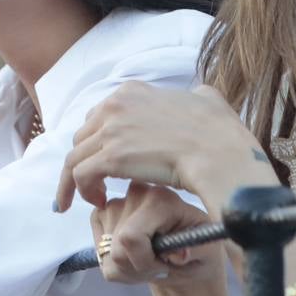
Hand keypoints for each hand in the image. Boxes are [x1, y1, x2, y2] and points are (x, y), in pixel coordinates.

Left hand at [56, 82, 261, 212]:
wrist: (219, 152)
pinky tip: (98, 203)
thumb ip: (193, 96)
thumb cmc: (219, 132)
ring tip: (92, 199)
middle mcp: (115, 106)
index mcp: (131, 92)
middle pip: (83, 137)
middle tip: (94, 182)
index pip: (99, 116)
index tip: (103, 159)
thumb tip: (195, 97)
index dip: (98, 140)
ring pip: (75, 157)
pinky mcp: (111, 157)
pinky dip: (81, 190)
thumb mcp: (205, 99)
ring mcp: (111, 130)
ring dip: (78, 180)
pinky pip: (80, 175)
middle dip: (86, 160)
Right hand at [90, 182, 225, 287]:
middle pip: (116, 249)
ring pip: (106, 254)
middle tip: (159, 266)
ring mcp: (115, 202)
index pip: (130, 237)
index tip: (164, 265)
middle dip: (136, 268)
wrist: (184, 255)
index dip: (143, 262)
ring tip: (150, 262)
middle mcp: (135, 193)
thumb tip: (181, 254)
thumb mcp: (208, 253)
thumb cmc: (198, 250)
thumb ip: (197, 252)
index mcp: (161, 198)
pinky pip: (99, 254)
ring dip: (128, 268)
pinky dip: (116, 267)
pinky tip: (135, 259)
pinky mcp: (101, 214)